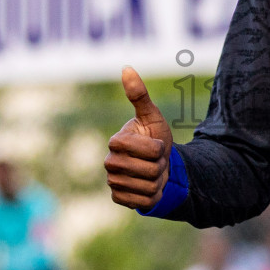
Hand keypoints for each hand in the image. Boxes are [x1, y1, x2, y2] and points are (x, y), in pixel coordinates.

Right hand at [104, 66, 174, 209]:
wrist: (159, 165)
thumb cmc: (155, 137)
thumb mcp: (152, 116)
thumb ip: (140, 95)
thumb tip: (126, 68)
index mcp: (116, 142)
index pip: (146, 150)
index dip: (157, 148)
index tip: (155, 144)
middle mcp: (109, 162)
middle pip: (147, 170)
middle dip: (159, 165)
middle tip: (157, 161)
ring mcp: (113, 182)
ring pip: (147, 187)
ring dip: (158, 181)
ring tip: (154, 173)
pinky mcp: (120, 199)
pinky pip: (143, 201)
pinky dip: (153, 196)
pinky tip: (149, 187)